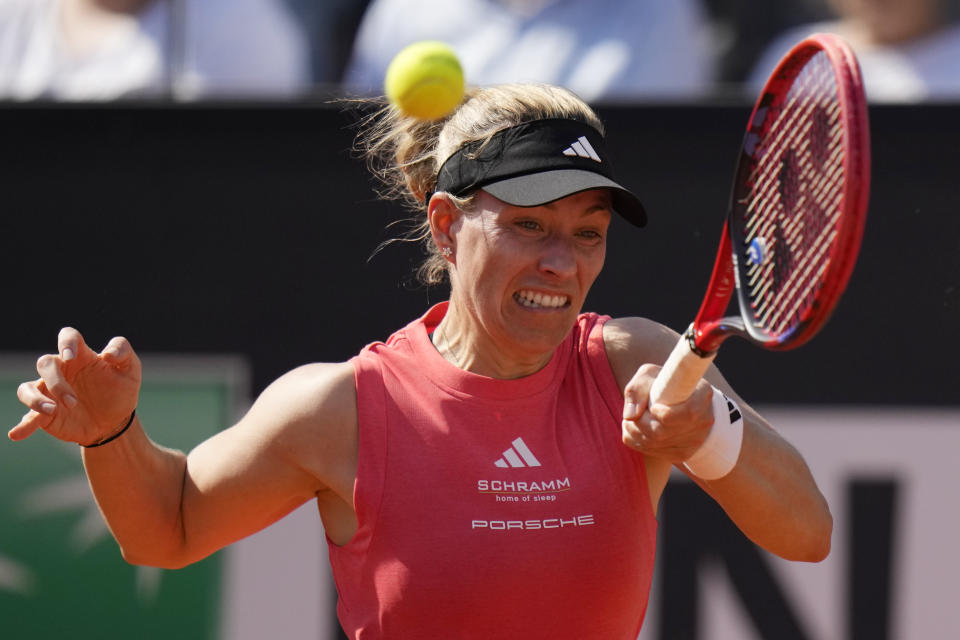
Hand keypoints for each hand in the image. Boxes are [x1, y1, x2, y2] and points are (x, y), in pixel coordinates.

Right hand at [9, 327, 140, 445]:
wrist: (116, 421)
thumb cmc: (121, 390)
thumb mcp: (131, 369)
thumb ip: (123, 352)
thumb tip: (107, 354)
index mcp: (81, 356)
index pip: (68, 337)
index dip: (66, 343)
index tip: (70, 356)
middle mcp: (61, 371)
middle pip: (46, 364)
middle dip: (56, 381)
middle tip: (74, 401)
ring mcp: (49, 392)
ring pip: (27, 388)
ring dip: (36, 400)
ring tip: (53, 411)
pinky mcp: (45, 413)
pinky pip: (28, 417)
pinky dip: (22, 425)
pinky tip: (17, 433)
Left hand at [620, 363, 714, 463]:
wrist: (674, 398)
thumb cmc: (660, 383)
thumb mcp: (648, 375)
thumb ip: (637, 389)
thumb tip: (630, 415)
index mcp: (702, 394)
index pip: (688, 413)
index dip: (665, 414)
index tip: (652, 407)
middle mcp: (704, 420)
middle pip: (664, 432)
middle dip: (640, 422)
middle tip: (633, 413)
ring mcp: (695, 440)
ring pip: (655, 444)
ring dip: (635, 432)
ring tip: (631, 419)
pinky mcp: (683, 453)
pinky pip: (653, 452)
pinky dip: (637, 441)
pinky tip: (635, 429)